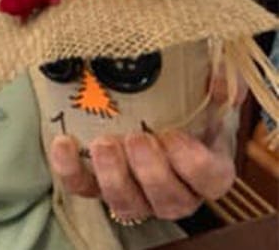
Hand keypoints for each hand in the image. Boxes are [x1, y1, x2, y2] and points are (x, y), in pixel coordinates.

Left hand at [50, 67, 242, 222]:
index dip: (193, 164)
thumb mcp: (206, 93)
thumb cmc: (184, 105)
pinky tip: (63, 143)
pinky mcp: (98, 185)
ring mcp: (135, 193)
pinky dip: (70, 170)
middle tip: (136, 139)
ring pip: (127, 203)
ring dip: (113, 176)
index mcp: (207, 170)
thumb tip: (218, 80)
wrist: (152, 109)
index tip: (174, 135)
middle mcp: (174, 191)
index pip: (210, 180)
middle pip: (169, 200)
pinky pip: (82, 187)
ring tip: (103, 143)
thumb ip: (220, 84)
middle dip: (151, 172)